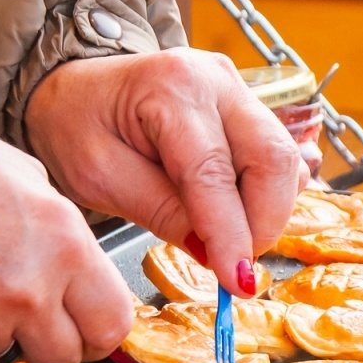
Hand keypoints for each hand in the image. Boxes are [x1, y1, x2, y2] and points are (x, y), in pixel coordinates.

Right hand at [0, 120, 136, 362]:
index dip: (97, 329)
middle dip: (46, 340)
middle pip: (62, 357)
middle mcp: (28, 292)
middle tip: (20, 311)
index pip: (111, 324)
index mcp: (65, 247)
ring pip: (1, 356)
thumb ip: (61, 236)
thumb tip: (78, 270)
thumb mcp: (30, 182)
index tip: (84, 327)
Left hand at [25, 48, 306, 295]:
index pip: (213, 172)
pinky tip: (234, 211)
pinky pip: (280, 159)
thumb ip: (159, 210)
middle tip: (234, 265)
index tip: (237, 283)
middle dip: (263, 225)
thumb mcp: (98, 176)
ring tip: (227, 238)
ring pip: (285, 162)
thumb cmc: (76, 125)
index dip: (231, 234)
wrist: (77, 88)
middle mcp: (217, 80)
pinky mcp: (251, 108)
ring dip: (267, 213)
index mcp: (171, 88)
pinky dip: (268, 196)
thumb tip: (213, 252)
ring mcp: (240, 90)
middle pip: (273, 159)